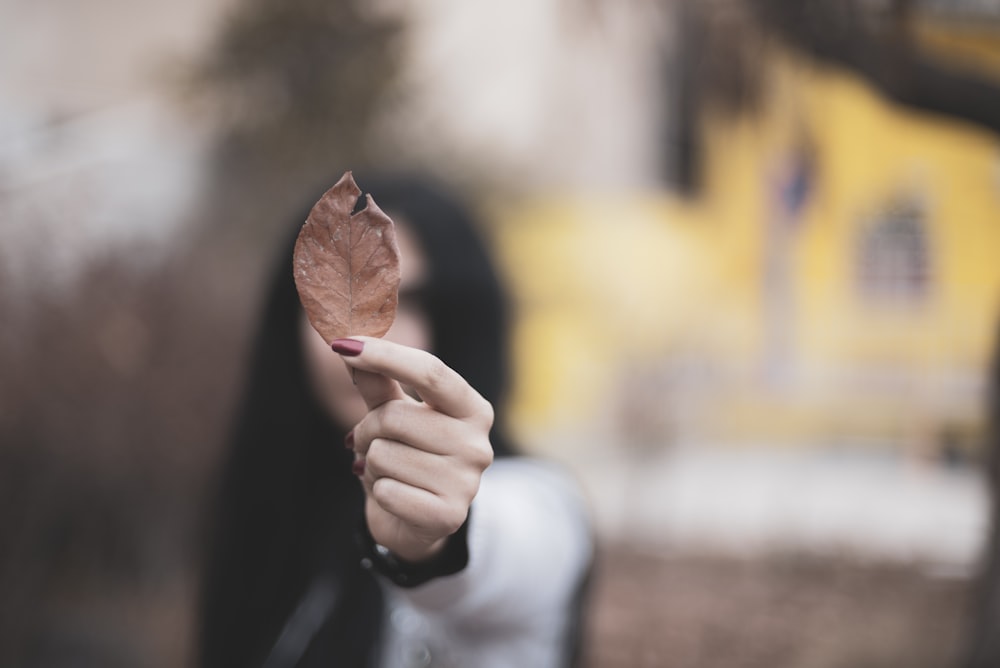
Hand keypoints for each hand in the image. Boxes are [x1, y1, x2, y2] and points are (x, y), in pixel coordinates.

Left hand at [332, 337, 494, 562]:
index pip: (431, 371)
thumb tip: (350, 347)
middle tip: (369, 442)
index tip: (343, 344)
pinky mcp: (448, 516)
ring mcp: (467, 482)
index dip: (385, 355)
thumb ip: (378, 383)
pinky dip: (379, 492)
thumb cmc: (408, 457)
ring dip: (372, 463)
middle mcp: (477, 444)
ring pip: (385, 454)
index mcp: (472, 409)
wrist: (417, 523)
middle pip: (396, 416)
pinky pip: (387, 491)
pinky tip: (395, 496)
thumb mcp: (394, 414)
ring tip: (387, 471)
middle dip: (368, 428)